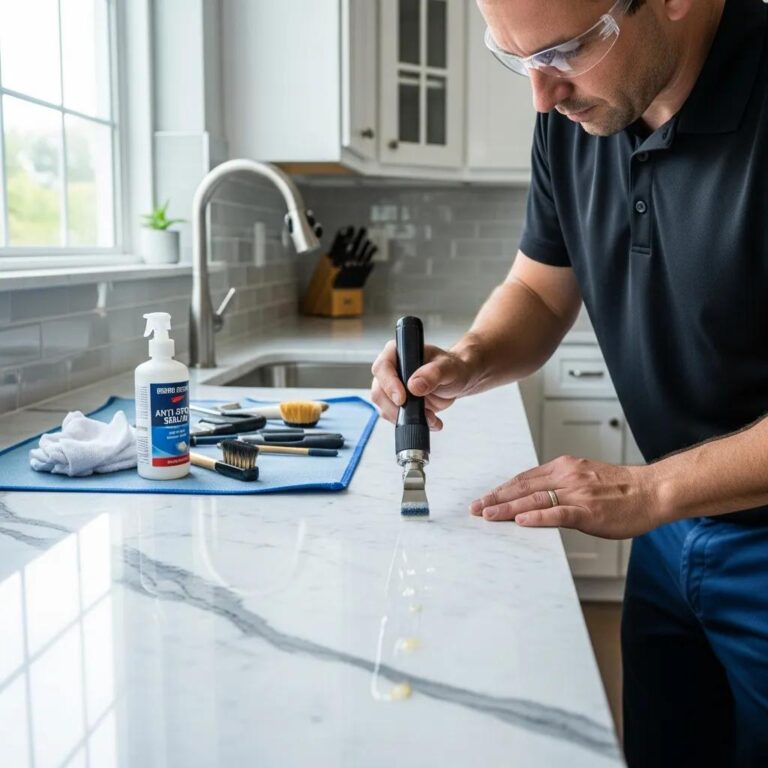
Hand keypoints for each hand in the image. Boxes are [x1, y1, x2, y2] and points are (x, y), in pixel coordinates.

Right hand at [370, 340, 472, 430]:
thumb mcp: (448, 368)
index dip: (389, 384)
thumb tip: (414, 385)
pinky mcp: (396, 404)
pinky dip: (411, 423)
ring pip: (384, 408)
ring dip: (406, 417)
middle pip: (379, 391)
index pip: (382, 367)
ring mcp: (391, 388)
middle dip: (397, 407)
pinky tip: (430, 420)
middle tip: (420, 412)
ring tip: (431, 417)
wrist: (457, 381)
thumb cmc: (452, 368)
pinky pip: (395, 418)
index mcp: (398, 353)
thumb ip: (433, 374)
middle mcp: (390, 370)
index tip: (401, 399)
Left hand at [469, 455, 662, 538]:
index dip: (502, 489)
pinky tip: (520, 521)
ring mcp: (577, 493)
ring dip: (507, 508)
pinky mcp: (588, 511)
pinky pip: (557, 513)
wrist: (652, 491)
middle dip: (496, 498)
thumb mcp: (585, 477)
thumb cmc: (621, 489)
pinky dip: (536, 517)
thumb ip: (561, 484)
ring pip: (534, 499)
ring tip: (488, 515)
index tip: (485, 497)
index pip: (524, 478)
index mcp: (564, 467)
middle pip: (523, 487)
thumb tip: (536, 498)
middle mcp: (567, 476)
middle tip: (475, 508)